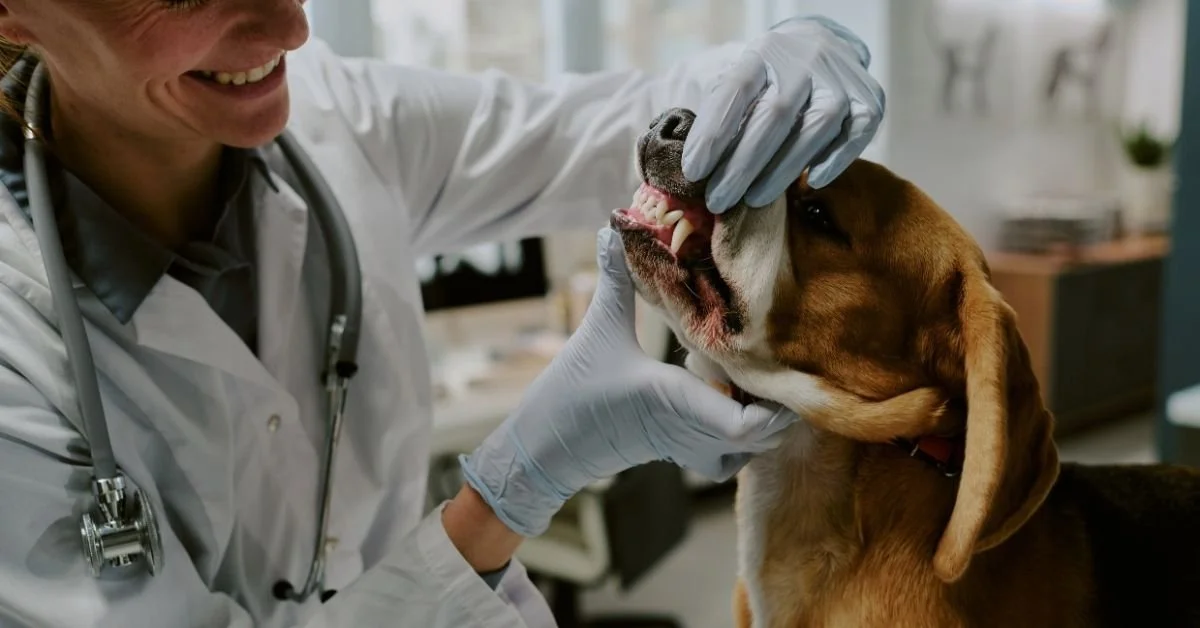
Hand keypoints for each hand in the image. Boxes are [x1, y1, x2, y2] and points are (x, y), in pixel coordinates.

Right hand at [458, 228, 796, 536]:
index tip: (775, 365)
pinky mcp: (676, 454)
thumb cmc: (569, 396)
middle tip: (769, 358)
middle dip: (775, 403)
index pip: (748, 424)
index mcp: (677, 400)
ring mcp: (685, 447)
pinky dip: (736, 439)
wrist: (542, 451)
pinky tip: (723, 401)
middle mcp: (690, 429)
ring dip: (758, 420)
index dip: (774, 406)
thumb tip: (615, 228)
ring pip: (747, 450)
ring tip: (746, 377)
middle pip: (762, 437)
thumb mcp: (595, 330)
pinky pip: (724, 458)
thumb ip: (614, 281)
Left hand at [682, 15, 885, 211]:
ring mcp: (840, 78)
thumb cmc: (768, 80)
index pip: (735, 90)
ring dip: (782, 170)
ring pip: (816, 126)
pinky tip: (811, 181)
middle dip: (742, 165)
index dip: (713, 134)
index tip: (694, 172)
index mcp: (763, 52)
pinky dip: (835, 160)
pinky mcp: (870, 99)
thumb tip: (692, 167)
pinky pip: (856, 132)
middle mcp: (804, 60)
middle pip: (775, 115)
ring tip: (753, 201)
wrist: (820, 47)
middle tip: (718, 201)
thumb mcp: (739, 81)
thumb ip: (719, 113)